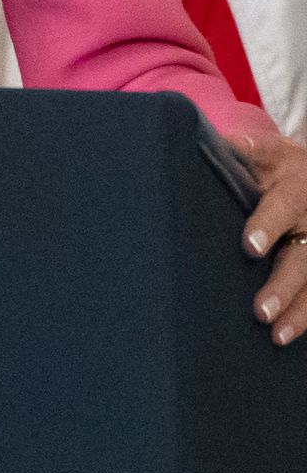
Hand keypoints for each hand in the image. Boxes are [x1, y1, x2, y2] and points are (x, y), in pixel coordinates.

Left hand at [228, 119, 306, 344]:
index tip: (249, 247)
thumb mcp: (256, 149)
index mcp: (293, 182)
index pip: (281, 205)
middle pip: (303, 254)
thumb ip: (231, 151)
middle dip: (284, 284)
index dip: (267, 224)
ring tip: (276, 334)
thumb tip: (178, 136)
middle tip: (261, 310)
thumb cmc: (268, 162)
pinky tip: (288, 337)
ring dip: (300, 309)